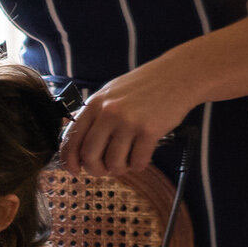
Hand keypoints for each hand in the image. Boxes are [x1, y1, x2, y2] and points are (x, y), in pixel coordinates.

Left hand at [57, 59, 196, 175]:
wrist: (179, 75)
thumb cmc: (143, 87)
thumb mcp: (111, 93)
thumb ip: (94, 115)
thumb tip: (74, 138)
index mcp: (95, 104)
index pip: (72, 138)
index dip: (69, 159)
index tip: (74, 170)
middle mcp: (108, 112)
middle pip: (89, 155)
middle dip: (95, 169)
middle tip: (103, 170)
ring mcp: (129, 121)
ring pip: (113, 162)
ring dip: (119, 169)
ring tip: (126, 162)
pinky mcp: (150, 130)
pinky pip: (137, 161)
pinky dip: (138, 165)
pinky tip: (141, 157)